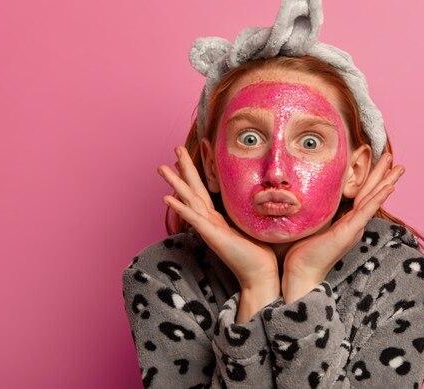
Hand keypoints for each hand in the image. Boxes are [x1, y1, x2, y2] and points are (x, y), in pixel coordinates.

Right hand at [158, 147, 279, 295]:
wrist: (260, 274)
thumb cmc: (260, 253)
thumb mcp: (253, 225)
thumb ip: (249, 212)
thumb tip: (262, 197)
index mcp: (218, 218)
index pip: (204, 190)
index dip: (198, 171)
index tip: (191, 155)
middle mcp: (210, 221)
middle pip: (193, 190)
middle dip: (184, 168)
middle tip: (175, 148)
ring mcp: (209, 228)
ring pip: (189, 200)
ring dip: (175, 183)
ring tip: (161, 167)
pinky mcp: (213, 236)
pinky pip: (194, 219)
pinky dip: (180, 208)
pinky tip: (167, 198)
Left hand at [281, 154, 404, 302]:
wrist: (301, 271)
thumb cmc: (302, 250)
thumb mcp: (312, 223)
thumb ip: (317, 211)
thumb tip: (306, 194)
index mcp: (346, 221)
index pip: (361, 194)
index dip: (370, 178)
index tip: (376, 162)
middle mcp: (354, 223)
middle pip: (372, 193)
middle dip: (384, 175)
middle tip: (395, 159)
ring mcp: (354, 227)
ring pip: (373, 199)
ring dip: (386, 181)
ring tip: (398, 167)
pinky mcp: (350, 231)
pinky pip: (367, 211)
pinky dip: (378, 198)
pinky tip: (388, 187)